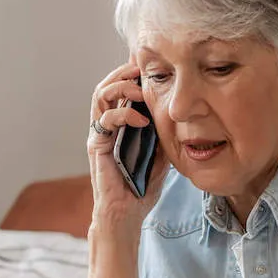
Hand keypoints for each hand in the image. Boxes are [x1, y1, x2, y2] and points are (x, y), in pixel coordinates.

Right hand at [87, 60, 168, 234]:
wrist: (127, 213)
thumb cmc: (142, 186)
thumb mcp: (162, 153)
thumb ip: (164, 132)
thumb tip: (180, 113)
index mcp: (120, 124)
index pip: (121, 89)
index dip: (132, 73)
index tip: (152, 64)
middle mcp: (106, 125)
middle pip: (107, 84)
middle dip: (125, 72)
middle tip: (144, 70)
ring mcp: (99, 134)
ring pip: (100, 95)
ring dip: (121, 87)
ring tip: (140, 90)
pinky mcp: (96, 145)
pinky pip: (104, 120)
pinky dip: (123, 114)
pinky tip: (142, 120)